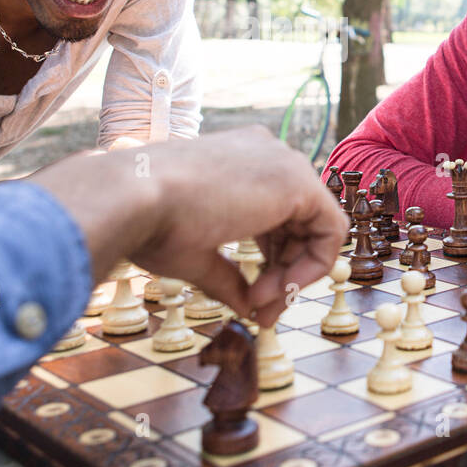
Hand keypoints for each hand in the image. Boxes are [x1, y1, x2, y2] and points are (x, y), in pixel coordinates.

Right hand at [27, 127, 347, 327]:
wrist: (135, 199)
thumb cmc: (151, 221)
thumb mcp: (195, 252)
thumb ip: (229, 275)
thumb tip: (248, 306)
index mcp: (240, 160)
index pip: (277, 217)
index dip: (272, 263)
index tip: (252, 299)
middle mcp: (267, 154)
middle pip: (299, 224)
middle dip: (284, 274)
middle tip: (262, 312)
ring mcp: (284, 163)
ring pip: (316, 228)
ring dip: (293, 275)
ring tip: (260, 305)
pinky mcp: (298, 181)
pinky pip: (331, 229)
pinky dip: (313, 265)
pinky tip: (279, 289)